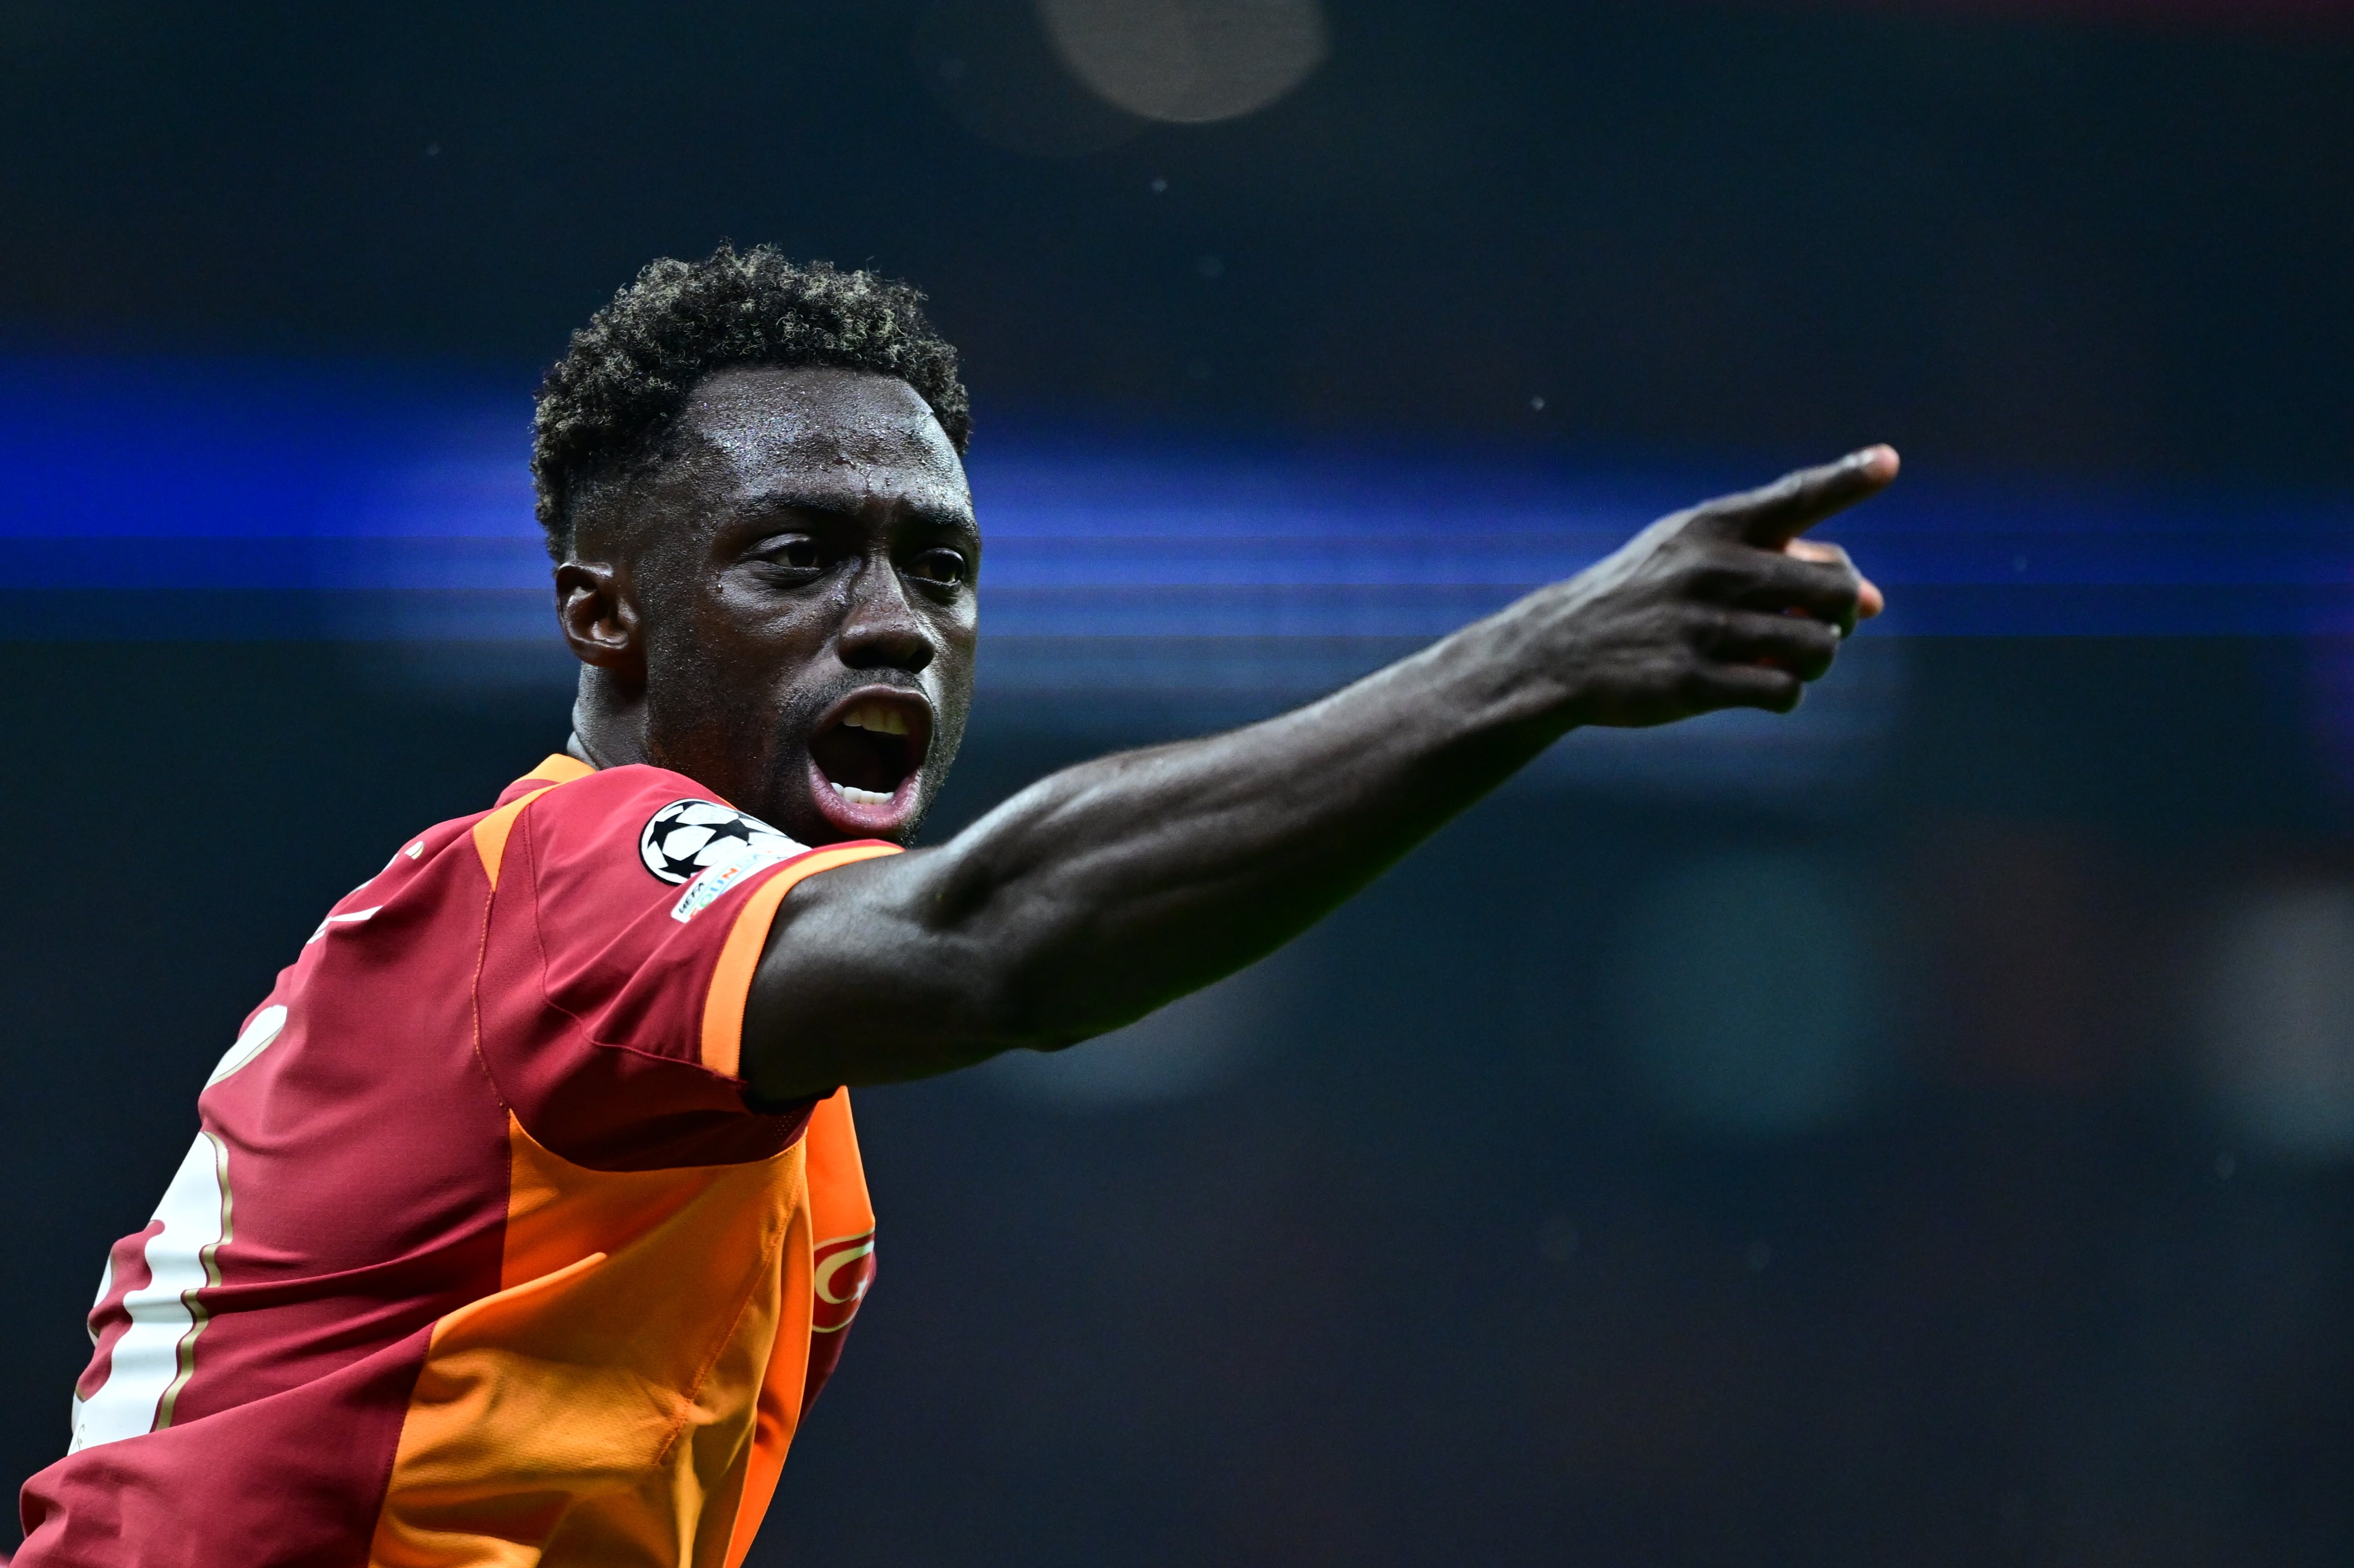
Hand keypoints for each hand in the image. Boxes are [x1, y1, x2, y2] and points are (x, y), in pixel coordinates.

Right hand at [1545, 445, 1895, 726]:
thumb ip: (1780, 561)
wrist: (1560, 649)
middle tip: (1818, 623)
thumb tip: (1874, 600)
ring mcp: (1702, 626)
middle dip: (1842, 613)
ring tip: (1789, 660)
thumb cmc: (1644, 596)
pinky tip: (1763, 687)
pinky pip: (1784, 691)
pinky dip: (1787, 693)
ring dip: (1817, 659)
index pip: (1795, 496)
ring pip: (1818, 646)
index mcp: (1713, 526)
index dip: (1848, 477)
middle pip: (1834, 588)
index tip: (1890, 462)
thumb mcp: (1692, 554)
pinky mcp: (1692, 681)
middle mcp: (1712, 569)